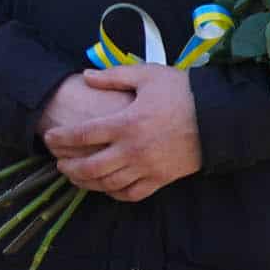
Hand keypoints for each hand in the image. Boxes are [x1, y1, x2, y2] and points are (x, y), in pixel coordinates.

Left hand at [41, 65, 201, 201]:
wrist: (221, 116)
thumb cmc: (182, 92)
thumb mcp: (148, 76)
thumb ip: (114, 76)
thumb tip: (85, 75)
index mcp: (126, 123)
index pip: (82, 135)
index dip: (60, 139)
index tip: (49, 139)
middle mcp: (133, 150)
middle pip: (90, 167)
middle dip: (69, 167)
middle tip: (58, 163)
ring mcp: (147, 167)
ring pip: (108, 184)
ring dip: (86, 183)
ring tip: (76, 176)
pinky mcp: (162, 179)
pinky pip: (132, 194)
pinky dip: (115, 193)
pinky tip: (106, 187)